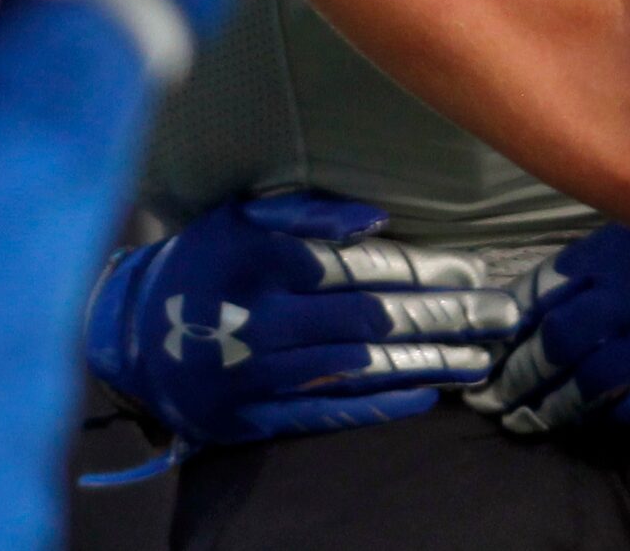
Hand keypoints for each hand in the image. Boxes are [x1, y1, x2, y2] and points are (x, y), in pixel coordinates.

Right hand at [86, 192, 520, 445]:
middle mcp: (262, 320)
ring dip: (425, 363)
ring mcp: (259, 375)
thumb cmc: (201, 263)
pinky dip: (380, 405)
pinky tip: (425, 396)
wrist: (132, 337)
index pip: (356, 268)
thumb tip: (375, 218)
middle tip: (497, 315)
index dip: (419, 270)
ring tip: (479, 358)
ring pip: (358, 369)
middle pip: (369, 321)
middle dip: (440, 318)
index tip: (470, 268)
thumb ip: (303, 213)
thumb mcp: (237, 218)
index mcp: (262, 263)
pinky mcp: (255, 416)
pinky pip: (328, 412)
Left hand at [465, 194, 629, 433]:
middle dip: (524, 368)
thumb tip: (565, 290)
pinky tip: (594, 417)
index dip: (520, 316)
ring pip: (593, 375)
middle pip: (564, 335)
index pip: (557, 282)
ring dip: (554, 400)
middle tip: (497, 390)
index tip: (497, 338)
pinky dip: (613, 412)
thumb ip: (627, 255)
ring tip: (527, 414)